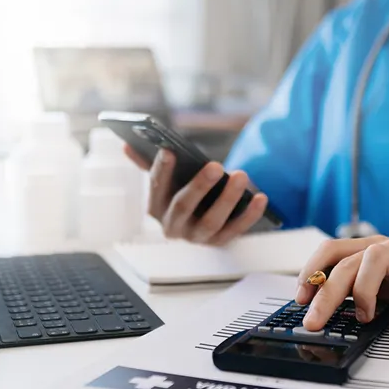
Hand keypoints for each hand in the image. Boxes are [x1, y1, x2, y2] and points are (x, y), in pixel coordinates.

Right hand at [124, 145, 267, 245]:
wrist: (202, 221)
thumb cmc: (182, 193)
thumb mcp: (167, 181)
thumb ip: (149, 163)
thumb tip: (127, 145)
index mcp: (156, 208)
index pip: (155, 188)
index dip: (162, 170)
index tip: (170, 150)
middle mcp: (172, 226)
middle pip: (183, 206)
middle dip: (199, 185)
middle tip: (216, 165)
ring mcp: (196, 238)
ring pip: (211, 221)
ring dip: (227, 198)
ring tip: (241, 176)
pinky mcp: (218, 243)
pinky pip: (235, 231)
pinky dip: (249, 215)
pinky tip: (261, 198)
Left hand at [294, 236, 388, 330]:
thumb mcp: (385, 291)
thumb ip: (359, 291)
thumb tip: (322, 306)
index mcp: (372, 249)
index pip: (331, 249)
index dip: (310, 270)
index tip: (300, 297)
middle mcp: (388, 246)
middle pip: (345, 261)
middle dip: (324, 294)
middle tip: (314, 320)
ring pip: (371, 260)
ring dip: (362, 291)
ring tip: (365, 314)